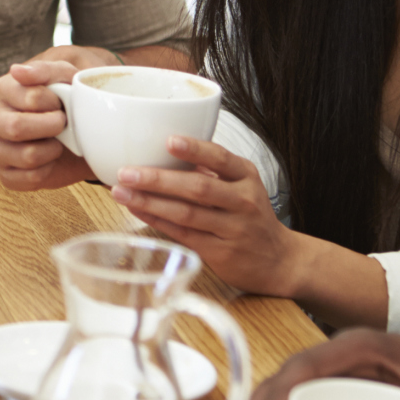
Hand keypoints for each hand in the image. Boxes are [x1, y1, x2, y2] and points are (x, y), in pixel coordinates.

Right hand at [0, 45, 118, 189]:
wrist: (82, 129)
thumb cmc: (68, 99)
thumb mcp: (65, 76)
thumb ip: (44, 70)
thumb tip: (18, 71)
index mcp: (4, 89)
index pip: (31, 98)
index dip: (55, 103)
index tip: (61, 102)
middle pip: (16, 128)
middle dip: (51, 127)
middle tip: (63, 123)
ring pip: (24, 155)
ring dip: (51, 150)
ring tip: (58, 142)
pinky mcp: (7, 173)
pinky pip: (23, 179)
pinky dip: (45, 172)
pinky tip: (50, 161)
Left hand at [109, 134, 302, 296]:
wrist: (278, 260)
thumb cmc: (251, 217)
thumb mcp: (242, 186)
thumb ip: (211, 171)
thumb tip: (164, 152)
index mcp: (246, 177)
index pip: (220, 158)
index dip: (195, 149)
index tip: (169, 140)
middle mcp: (242, 201)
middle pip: (198, 187)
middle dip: (158, 179)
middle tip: (127, 172)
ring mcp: (232, 228)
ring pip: (186, 213)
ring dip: (150, 202)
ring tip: (122, 192)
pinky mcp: (220, 252)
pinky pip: (183, 234)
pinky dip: (158, 221)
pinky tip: (138, 212)